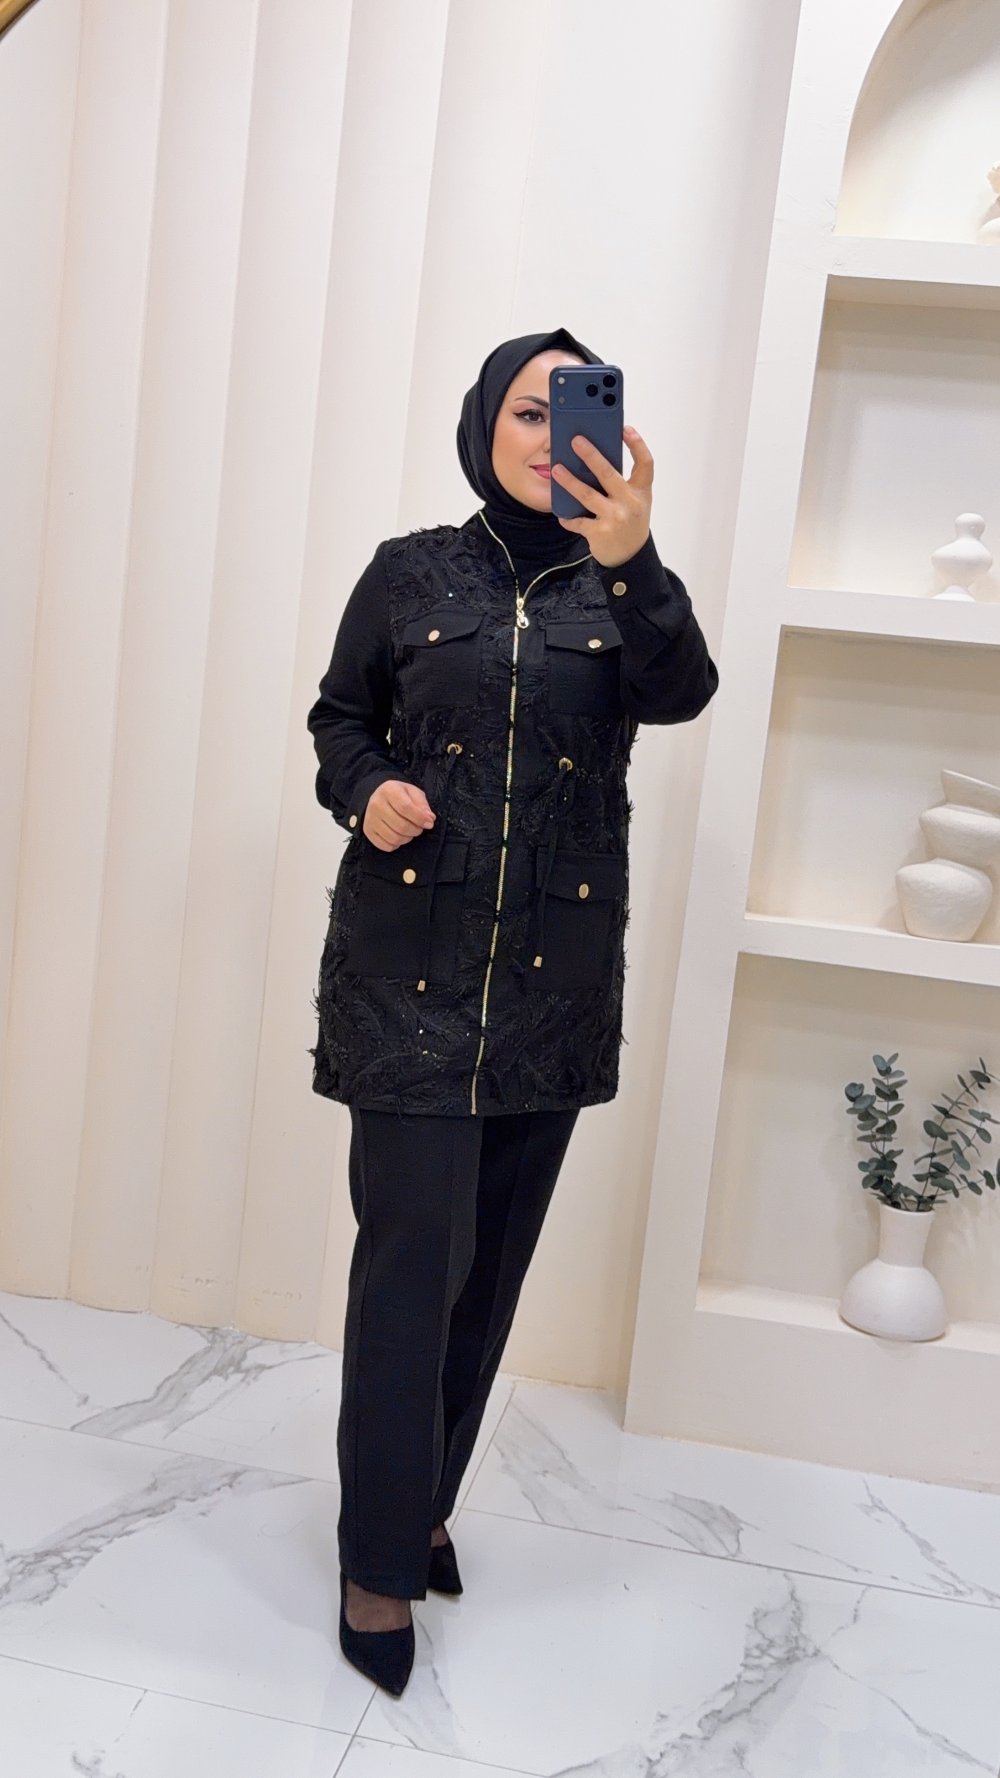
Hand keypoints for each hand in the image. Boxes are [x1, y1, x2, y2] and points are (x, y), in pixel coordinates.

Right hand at [364, 780, 435, 851]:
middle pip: (401, 825)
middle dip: (416, 830)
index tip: (429, 823)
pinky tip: (400, 836)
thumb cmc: (400, 796)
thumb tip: (429, 819)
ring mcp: (370, 819)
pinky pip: (386, 846)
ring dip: (407, 838)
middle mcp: (376, 804)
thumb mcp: (413, 793)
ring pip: (394, 838)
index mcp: (388, 790)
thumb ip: (423, 805)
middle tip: (420, 828)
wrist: (380, 798)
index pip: (405, 807)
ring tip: (410, 832)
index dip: (420, 818)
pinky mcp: (368, 831)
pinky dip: (397, 844)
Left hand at [551, 424, 652, 567]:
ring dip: (570, 481)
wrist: (631, 556)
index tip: (625, 429)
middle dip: (591, 456)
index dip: (637, 444)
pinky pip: (579, 521)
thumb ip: (621, 482)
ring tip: (557, 469)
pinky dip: (569, 518)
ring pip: (587, 495)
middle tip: (576, 441)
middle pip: (609, 474)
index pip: (645, 463)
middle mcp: (630, 503)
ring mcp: (615, 518)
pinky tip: (562, 514)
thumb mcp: (635, 501)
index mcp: (641, 491)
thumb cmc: (630, 522)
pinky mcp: (600, 533)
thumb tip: (593, 460)